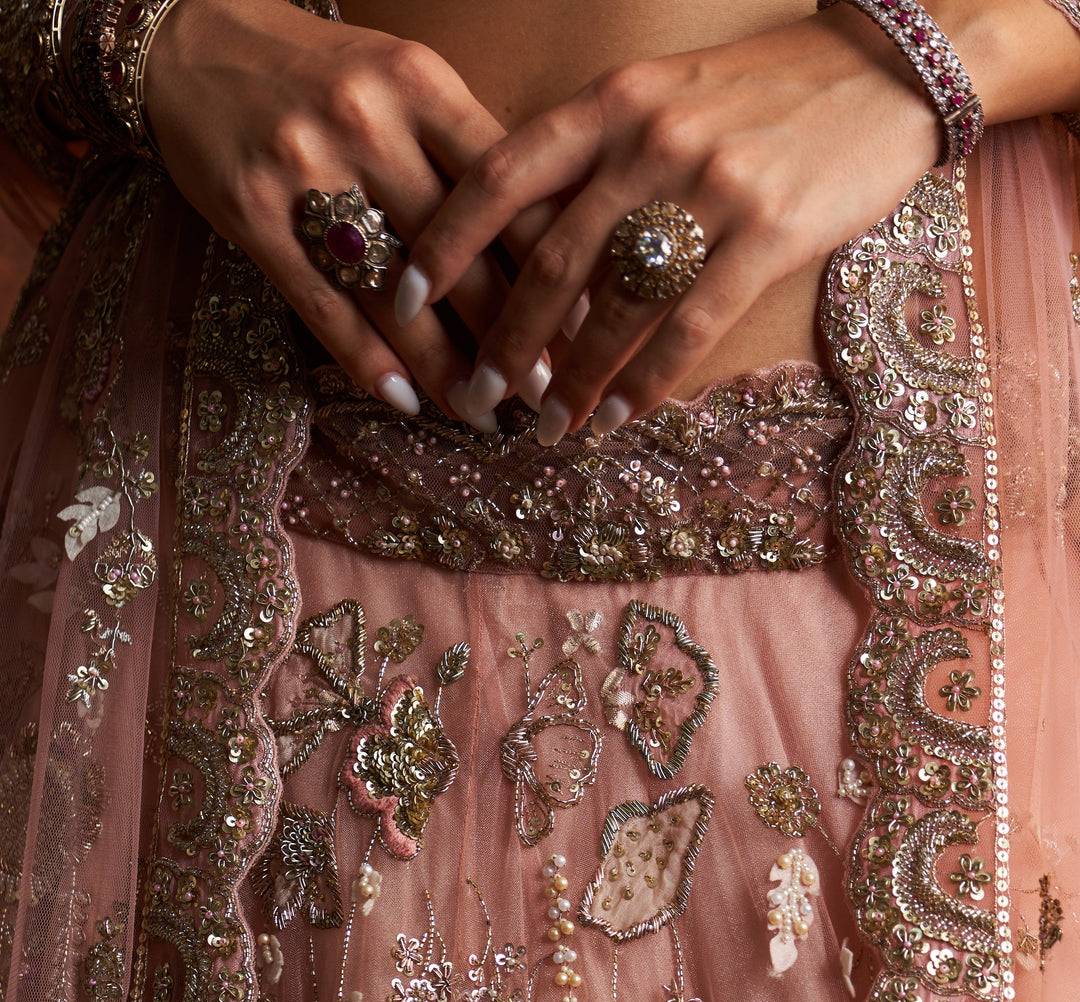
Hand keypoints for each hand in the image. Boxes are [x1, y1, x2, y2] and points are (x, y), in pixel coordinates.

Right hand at [142, 0, 553, 423]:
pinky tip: (406, 400)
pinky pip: (323, 303)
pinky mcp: (251, 211)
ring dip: (444, 364)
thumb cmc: (319, 73)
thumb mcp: (402, 82)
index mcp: (420, 83)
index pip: (507, 188)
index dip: (555, 265)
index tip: (589, 327)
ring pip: (393, 289)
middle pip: (459, 249)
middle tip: (549, 394)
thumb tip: (544, 246)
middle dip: (511, 333)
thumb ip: (462, 152)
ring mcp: (305, 166)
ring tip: (482, 413)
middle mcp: (367, 120)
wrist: (191, 37)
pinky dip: (367, 360)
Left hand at [399, 8, 940, 441]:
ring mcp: (711, 187)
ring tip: (548, 427)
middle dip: (504, 340)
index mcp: (610, 103)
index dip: (445, 243)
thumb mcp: (658, 97)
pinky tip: (616, 417)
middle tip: (474, 395)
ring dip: (573, 378)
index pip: (502, 176)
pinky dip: (645, 381)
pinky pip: (690, 325)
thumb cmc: (756, 95)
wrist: (878, 70)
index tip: (405, 297)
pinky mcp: (770, 232)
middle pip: (550, 260)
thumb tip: (518, 239)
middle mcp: (650, 141)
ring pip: (617, 305)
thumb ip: (591, 157)